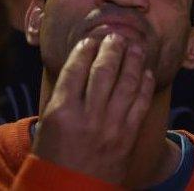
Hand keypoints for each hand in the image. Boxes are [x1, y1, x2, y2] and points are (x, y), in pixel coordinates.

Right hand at [32, 34, 155, 184]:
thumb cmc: (53, 158)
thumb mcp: (48, 126)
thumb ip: (64, 97)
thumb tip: (82, 64)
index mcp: (61, 112)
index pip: (76, 70)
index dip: (86, 50)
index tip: (91, 38)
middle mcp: (88, 116)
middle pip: (103, 71)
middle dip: (112, 49)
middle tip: (117, 35)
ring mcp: (111, 126)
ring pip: (127, 83)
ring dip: (133, 60)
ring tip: (135, 46)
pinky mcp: (128, 135)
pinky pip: (140, 102)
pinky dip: (144, 84)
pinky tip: (145, 71)